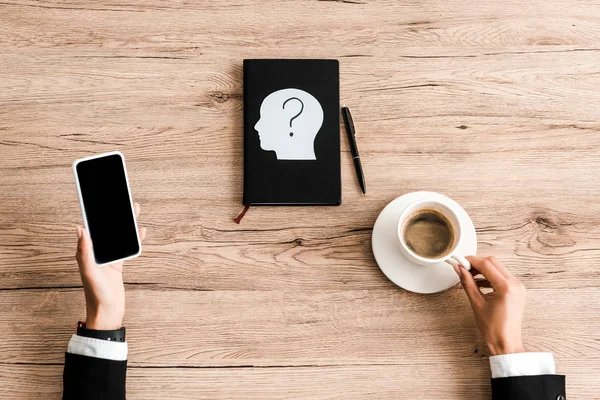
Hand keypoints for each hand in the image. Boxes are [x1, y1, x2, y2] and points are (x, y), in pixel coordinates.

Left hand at [75, 203, 145, 329]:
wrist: (108, 312)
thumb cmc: (96, 295)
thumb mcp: (90, 271)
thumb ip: (85, 250)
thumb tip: (79, 228)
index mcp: (87, 252)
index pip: (92, 228)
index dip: (96, 214)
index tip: (100, 200)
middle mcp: (97, 253)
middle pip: (107, 229)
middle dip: (114, 214)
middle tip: (121, 200)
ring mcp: (108, 258)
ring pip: (118, 236)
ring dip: (125, 224)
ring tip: (133, 210)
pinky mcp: (118, 264)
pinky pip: (126, 247)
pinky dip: (134, 238)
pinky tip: (140, 231)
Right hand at [454, 256, 525, 355]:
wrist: (506, 342)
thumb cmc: (493, 328)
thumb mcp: (476, 302)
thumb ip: (467, 282)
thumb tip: (459, 269)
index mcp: (506, 287)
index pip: (486, 264)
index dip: (471, 261)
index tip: (460, 262)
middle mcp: (515, 284)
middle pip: (493, 262)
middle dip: (477, 263)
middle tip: (464, 268)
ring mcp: (518, 287)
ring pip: (498, 268)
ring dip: (483, 270)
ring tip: (470, 277)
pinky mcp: (517, 290)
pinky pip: (502, 276)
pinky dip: (490, 276)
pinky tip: (479, 283)